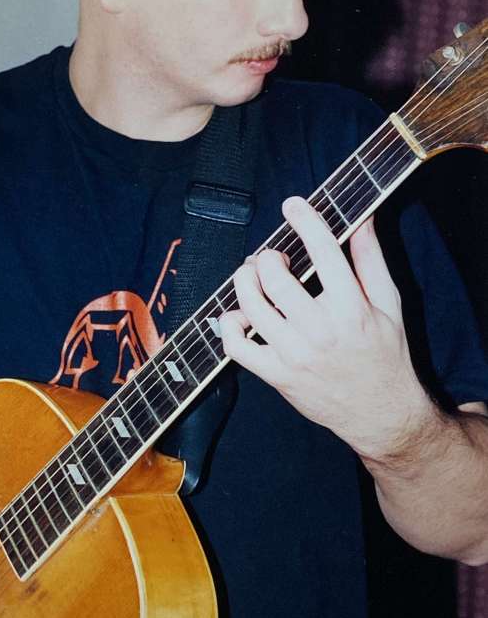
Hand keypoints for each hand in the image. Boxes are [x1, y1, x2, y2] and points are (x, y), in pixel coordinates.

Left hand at [220, 196, 436, 459]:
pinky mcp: (277, 376)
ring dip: (244, 282)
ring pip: (250, 307)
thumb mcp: (389, 304)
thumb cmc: (385, 354)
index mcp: (351, 308)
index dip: (305, 221)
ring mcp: (294, 356)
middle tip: (271, 257)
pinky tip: (239, 315)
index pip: (323, 252)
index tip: (293, 205)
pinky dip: (229, 326)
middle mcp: (320, 331)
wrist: (381, 413)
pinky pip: (237, 347)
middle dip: (266, 257)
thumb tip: (363, 219)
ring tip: (251, 277)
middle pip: (275, 278)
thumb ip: (371, 260)